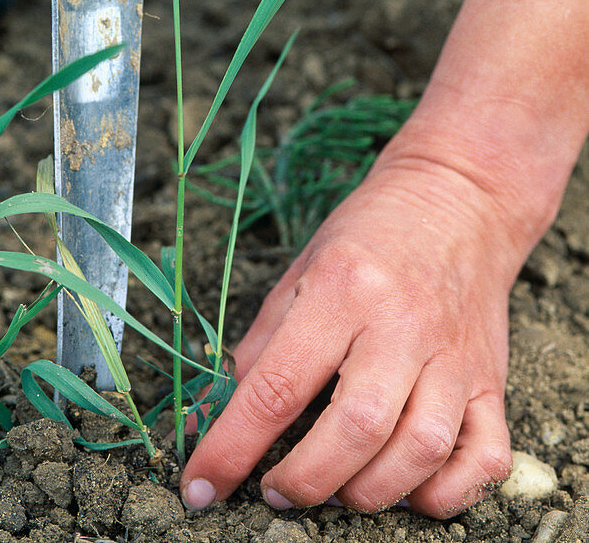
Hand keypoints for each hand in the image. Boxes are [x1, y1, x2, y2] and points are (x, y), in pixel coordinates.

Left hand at [180, 123, 528, 517]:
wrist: (458, 199)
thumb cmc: (368, 236)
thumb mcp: (299, 274)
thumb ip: (257, 350)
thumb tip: (207, 419)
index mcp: (340, 289)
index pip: (276, 386)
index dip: (231, 449)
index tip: (200, 487)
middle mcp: (401, 323)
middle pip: (356, 427)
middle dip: (304, 481)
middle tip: (276, 490)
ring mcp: (455, 354)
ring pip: (421, 449)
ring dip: (370, 493)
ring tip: (336, 488)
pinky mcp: (493, 378)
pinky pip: (484, 458)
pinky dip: (446, 494)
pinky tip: (408, 486)